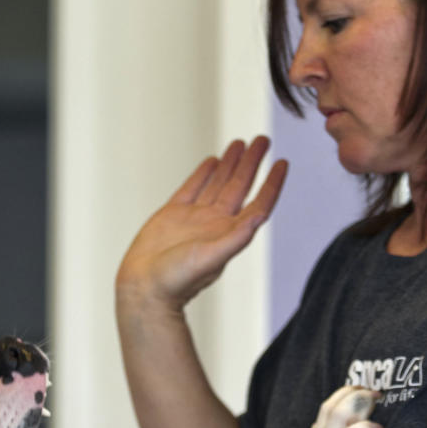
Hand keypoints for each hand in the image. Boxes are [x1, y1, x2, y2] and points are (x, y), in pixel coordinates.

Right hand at [116, 137, 287, 314]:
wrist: (145, 287)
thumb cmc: (178, 280)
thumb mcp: (212, 258)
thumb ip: (236, 237)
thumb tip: (258, 218)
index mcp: (230, 233)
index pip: (259, 203)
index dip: (272, 184)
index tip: (282, 162)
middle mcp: (216, 224)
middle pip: (240, 186)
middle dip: (252, 163)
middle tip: (262, 140)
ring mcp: (195, 218)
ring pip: (218, 183)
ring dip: (230, 163)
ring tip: (240, 142)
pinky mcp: (173, 214)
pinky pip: (193, 188)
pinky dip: (203, 174)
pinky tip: (212, 161)